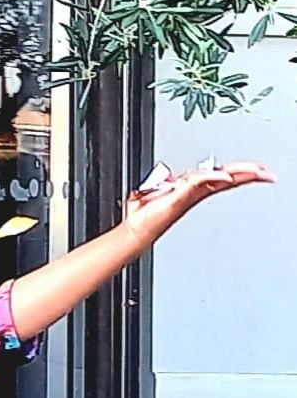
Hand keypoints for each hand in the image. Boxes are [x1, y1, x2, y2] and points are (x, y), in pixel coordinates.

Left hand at [123, 159, 273, 242]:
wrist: (133, 229)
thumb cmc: (141, 215)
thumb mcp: (155, 190)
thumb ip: (166, 182)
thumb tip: (172, 176)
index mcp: (189, 189)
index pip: (218, 176)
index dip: (237, 171)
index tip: (256, 168)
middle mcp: (192, 193)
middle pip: (225, 179)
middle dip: (246, 174)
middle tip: (265, 172)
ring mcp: (187, 196)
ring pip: (218, 182)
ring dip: (238, 175)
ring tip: (255, 172)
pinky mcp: (177, 200)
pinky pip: (197, 185)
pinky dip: (211, 179)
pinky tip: (223, 176)